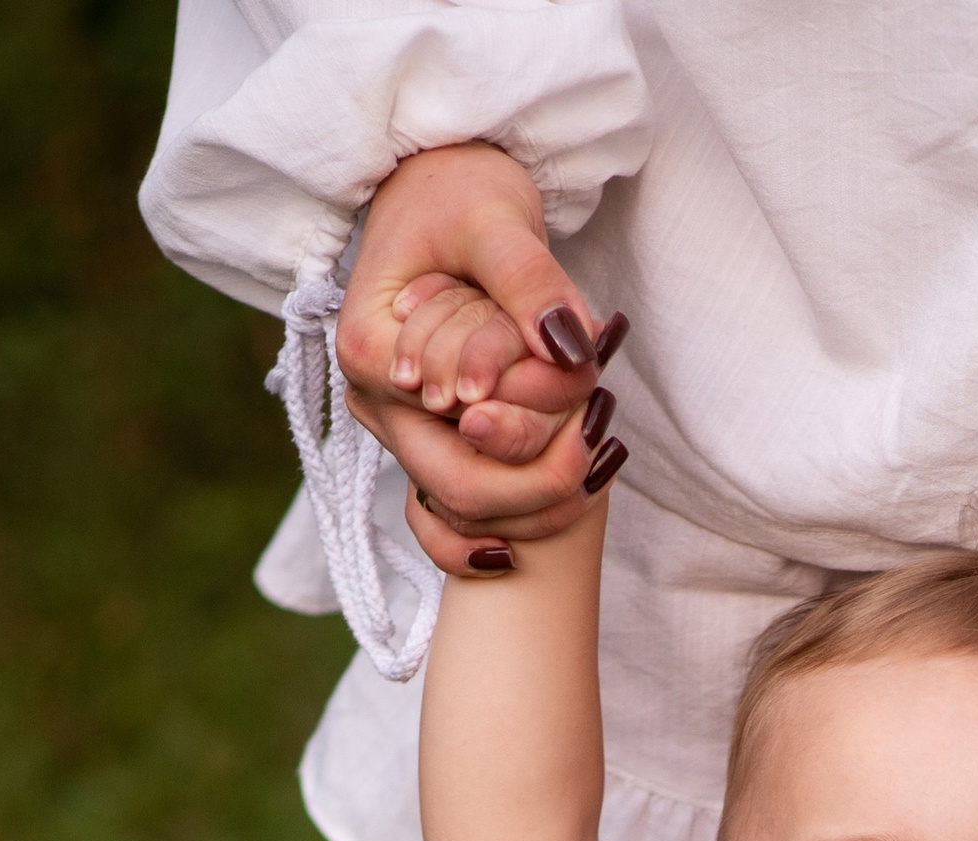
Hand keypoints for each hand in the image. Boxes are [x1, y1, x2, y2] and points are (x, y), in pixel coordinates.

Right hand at [335, 142, 629, 570]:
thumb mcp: (496, 222)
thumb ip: (531, 284)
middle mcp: (374, 401)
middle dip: (543, 480)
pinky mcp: (425, 432)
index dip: (530, 431)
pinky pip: (460, 509)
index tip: (593, 397)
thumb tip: (573, 349)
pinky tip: (569, 496)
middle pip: (462, 491)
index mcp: (373, 351)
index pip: (456, 435)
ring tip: (599, 448)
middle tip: (605, 439)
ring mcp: (395, 424)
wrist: (438, 187)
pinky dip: (512, 516)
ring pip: (468, 508)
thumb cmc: (458, 192)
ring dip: (539, 496)